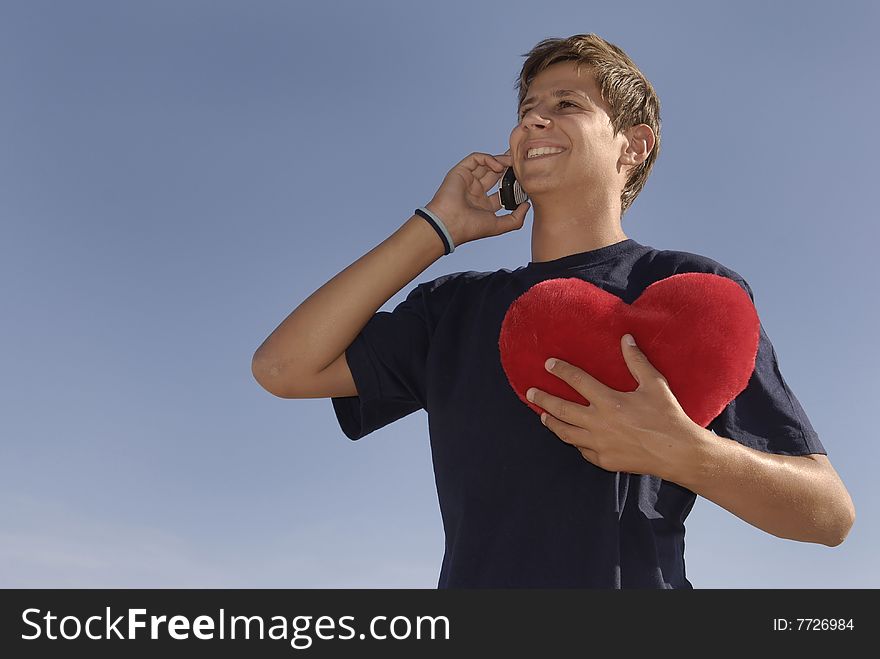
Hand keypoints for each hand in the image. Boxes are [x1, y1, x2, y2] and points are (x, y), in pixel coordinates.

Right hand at [425, 150, 529, 247]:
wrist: (449, 223)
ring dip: (500, 161)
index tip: (524, 180)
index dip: (513, 184)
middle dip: (508, 167)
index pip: (501, 190)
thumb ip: (515, 219)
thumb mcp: (498, 226)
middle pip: (495, 174)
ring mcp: (468, 181)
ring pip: (486, 164)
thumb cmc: (470, 227)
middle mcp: (476, 192)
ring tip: (512, 161)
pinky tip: (497, 166)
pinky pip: (475, 158)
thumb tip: (527, 206)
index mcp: (484, 205)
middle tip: (520, 161)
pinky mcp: (460, 172)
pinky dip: (487, 158)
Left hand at [525, 334, 702, 478]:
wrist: (679, 453)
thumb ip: (636, 361)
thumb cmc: (668, 416)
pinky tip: (570, 435)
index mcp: (609, 401)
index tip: (548, 364)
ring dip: (552, 423)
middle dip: (542, 399)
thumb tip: (626, 338)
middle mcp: (598, 423)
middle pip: (561, 409)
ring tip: (542, 416)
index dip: (561, 371)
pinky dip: (574, 441)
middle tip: (530, 392)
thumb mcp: (654, 384)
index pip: (577, 381)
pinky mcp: (604, 460)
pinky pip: (582, 450)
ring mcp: (599, 444)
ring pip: (565, 433)